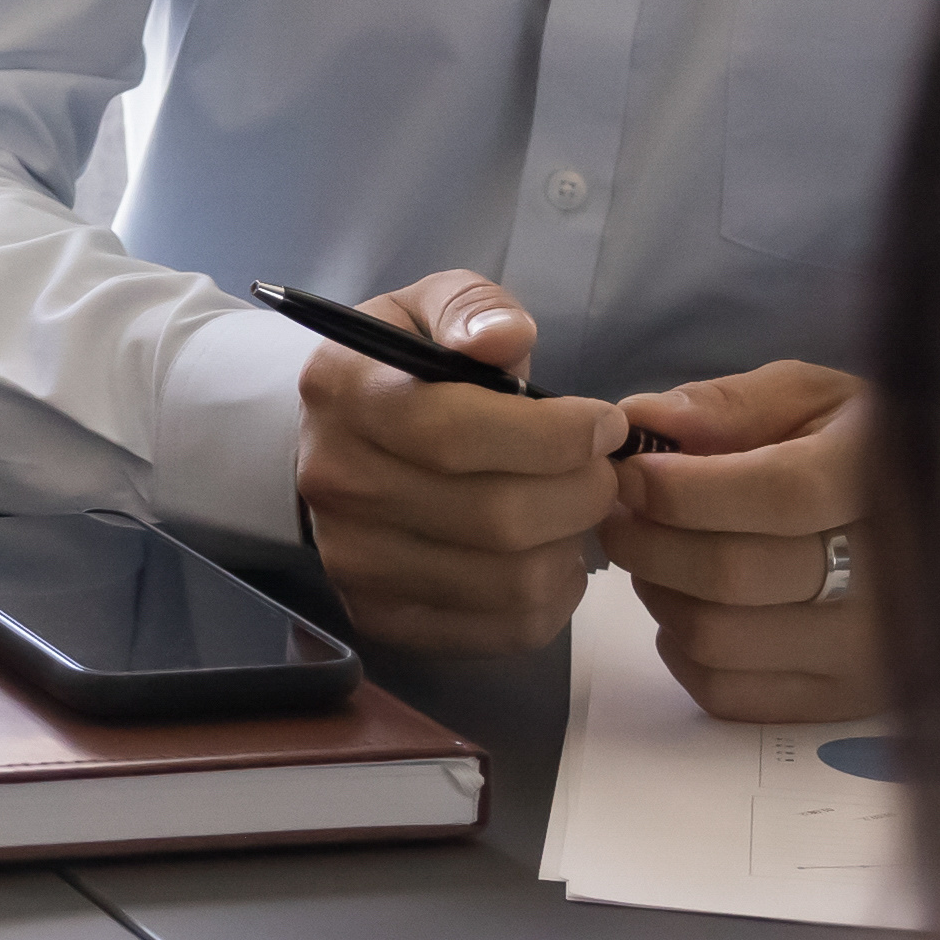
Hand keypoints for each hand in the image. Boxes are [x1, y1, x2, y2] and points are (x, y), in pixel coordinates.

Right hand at [286, 273, 629, 658]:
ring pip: (508, 581)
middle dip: (582, 493)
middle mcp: (338, 485)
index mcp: (345, 394)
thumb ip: (472, 309)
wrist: (334, 446)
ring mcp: (354, 563)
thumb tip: (505, 338)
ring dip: (572, 547)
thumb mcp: (428, 310)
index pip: (455, 432)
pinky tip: (552, 554)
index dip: (554, 435)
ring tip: (578, 510)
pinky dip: (555, 599)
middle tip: (605, 472)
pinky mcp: (384, 617)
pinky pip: (502, 630)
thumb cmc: (402, 371)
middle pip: (494, 517)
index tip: (605, 424)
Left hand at [602, 357, 890, 721]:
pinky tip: (692, 604)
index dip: (686, 490)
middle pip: (734, 575)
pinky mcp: (845, 701)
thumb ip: (727, 405)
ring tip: (657, 555)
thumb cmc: (858, 448)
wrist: (938, 525)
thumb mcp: (808, 398)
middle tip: (623, 514)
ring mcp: (873, 650)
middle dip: (650, 541)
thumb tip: (640, 418)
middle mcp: (895, 575)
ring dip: (660, 593)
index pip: (781, 496)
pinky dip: (682, 649)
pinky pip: (726, 692)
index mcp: (889, 479)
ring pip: (718, 638)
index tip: (632, 475)